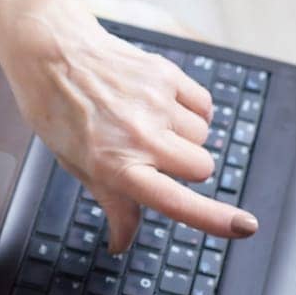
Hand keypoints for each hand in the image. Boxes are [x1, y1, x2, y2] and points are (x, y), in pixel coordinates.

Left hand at [0, 0, 260, 255]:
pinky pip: (204, 106)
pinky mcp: (166, 75)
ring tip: (147, 121)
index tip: (245, 228)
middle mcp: (140, 137)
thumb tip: (122, 244)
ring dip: (184, 136)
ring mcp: (156, 103)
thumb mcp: (76, 165)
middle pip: (202, 168)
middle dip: (185, 168)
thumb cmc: (56, 110)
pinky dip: (192, 110)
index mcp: (115, 166)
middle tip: (152, 153)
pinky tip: (162, 104)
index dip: (215, 218)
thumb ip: (112, 204)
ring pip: (203, 137)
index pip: (176, 201)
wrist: (50, 50)